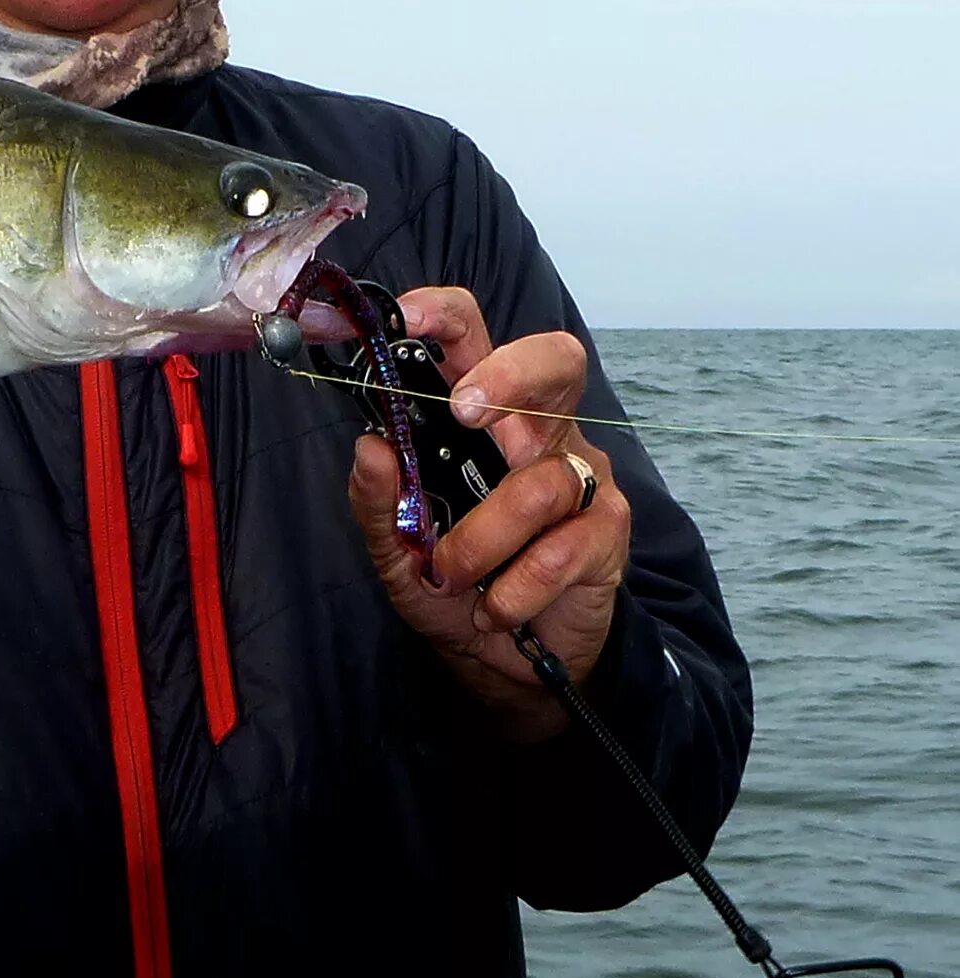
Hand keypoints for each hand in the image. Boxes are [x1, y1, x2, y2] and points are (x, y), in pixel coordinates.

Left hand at [347, 286, 631, 742]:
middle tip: (466, 411)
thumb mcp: (395, 549)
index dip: (444, 316)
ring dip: (482, 539)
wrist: (507, 661)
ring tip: (454, 575)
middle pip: (555, 360)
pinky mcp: (608, 529)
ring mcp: (579, 475)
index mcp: (480, 414)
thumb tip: (370, 447)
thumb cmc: (450, 583)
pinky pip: (561, 546)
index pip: (473, 337)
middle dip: (511, 375)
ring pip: (538, 482)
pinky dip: (517, 585)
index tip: (406, 319)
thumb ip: (379, 499)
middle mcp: (537, 430)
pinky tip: (500, 605)